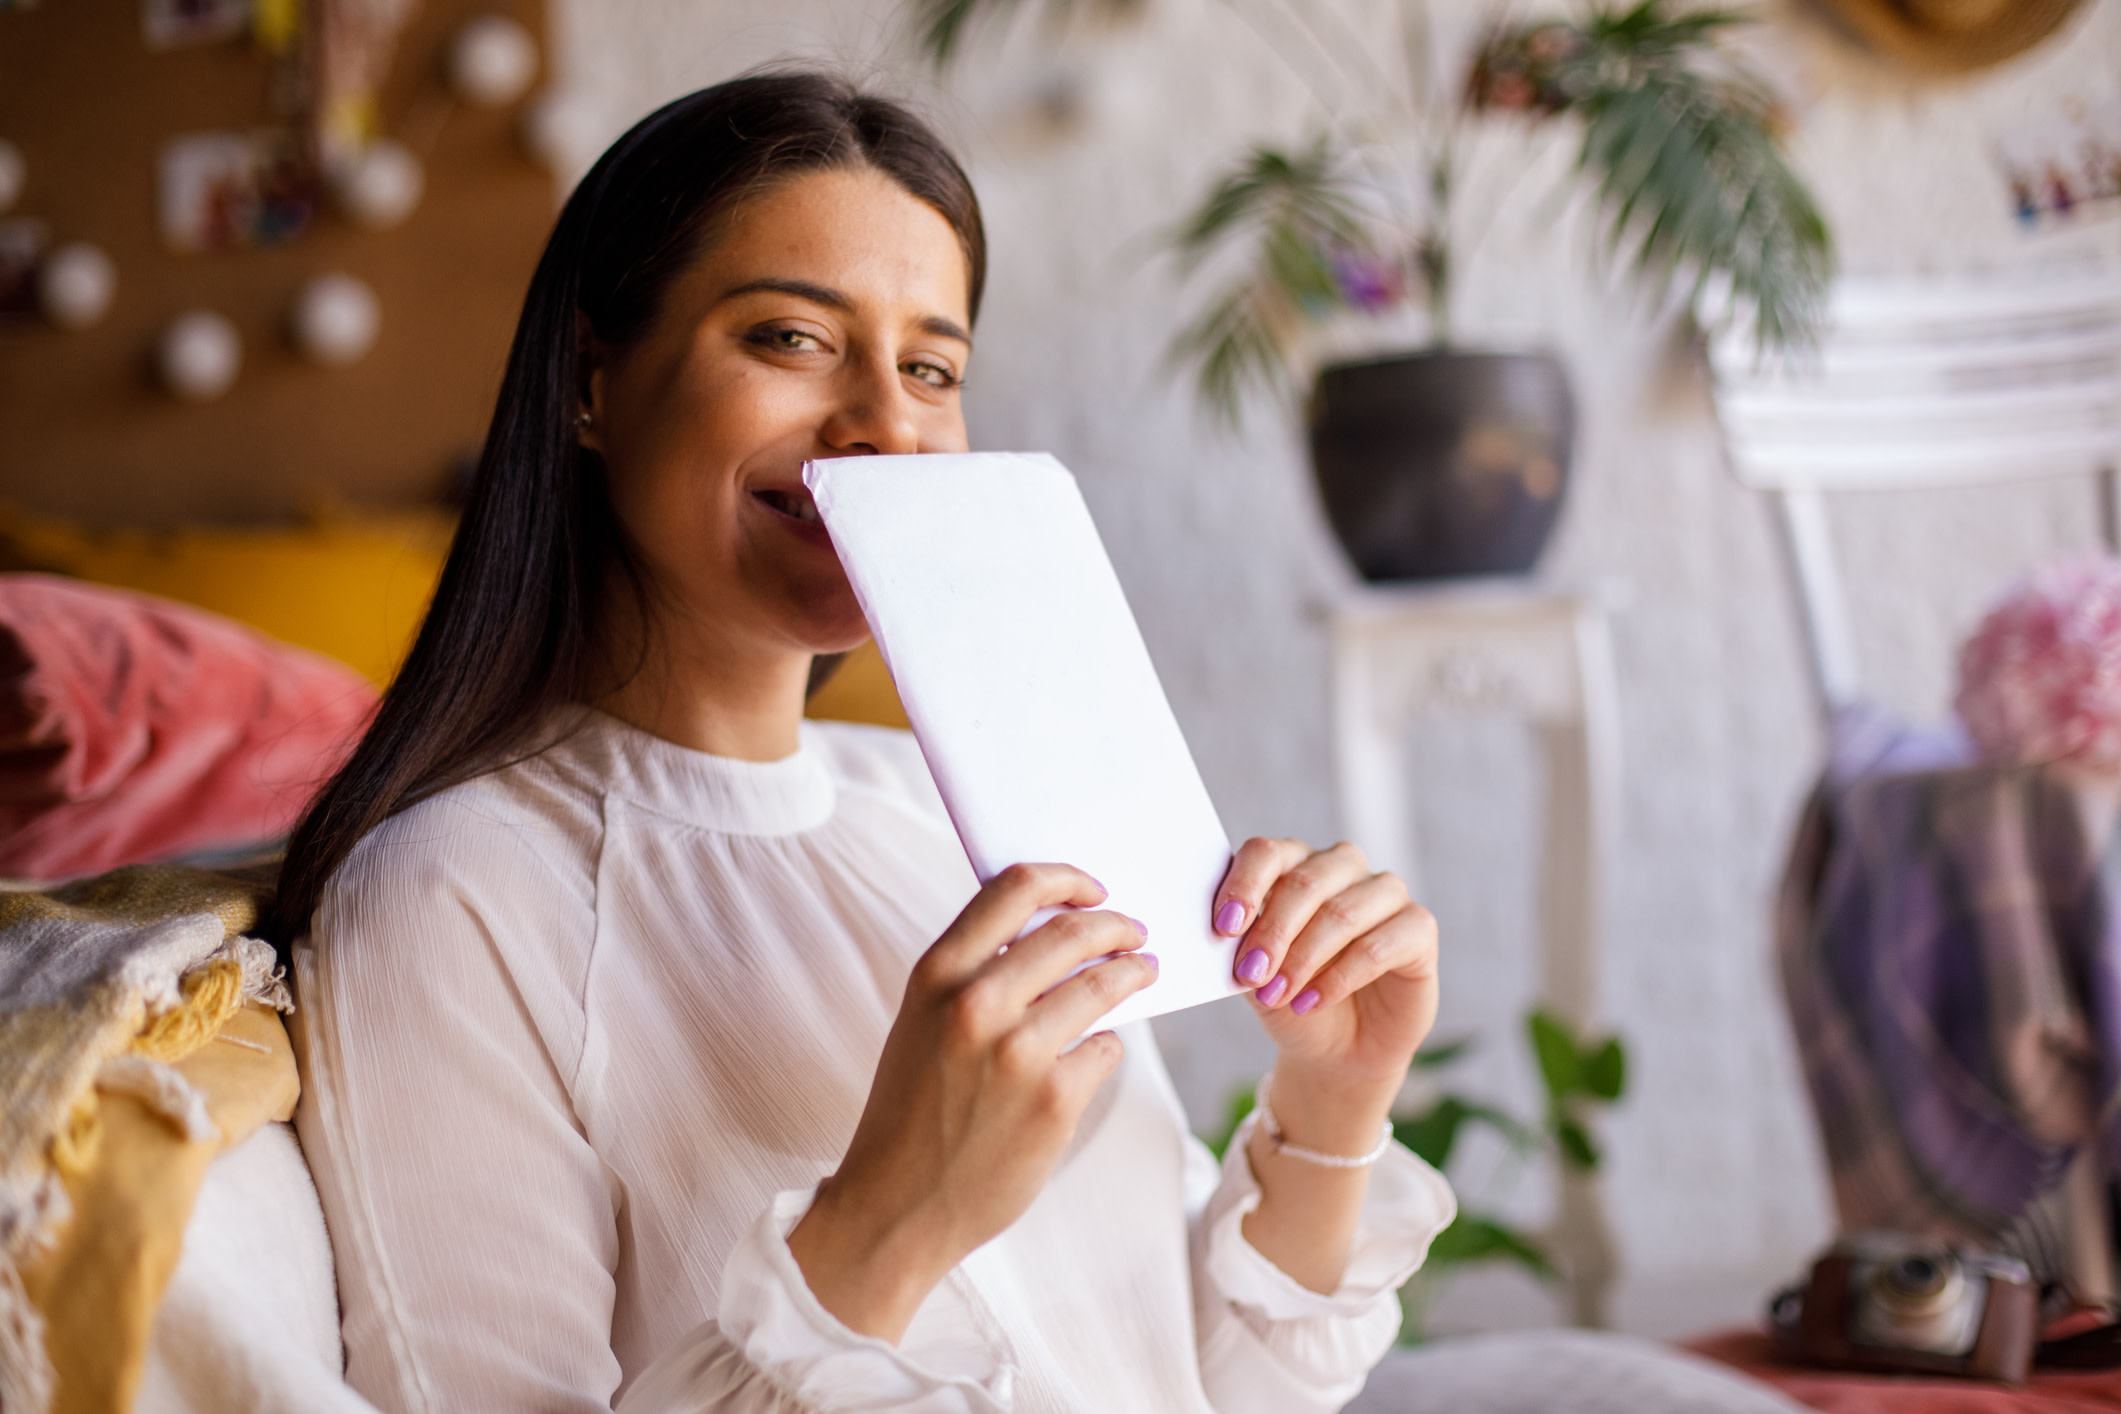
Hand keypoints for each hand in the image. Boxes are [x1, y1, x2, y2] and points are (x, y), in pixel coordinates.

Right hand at [788, 864, 1156, 1342]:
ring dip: (1132, 975)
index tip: (1093, 888)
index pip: (1014, 888)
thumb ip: (972, 975)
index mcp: (937, 975)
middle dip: (1116, 927)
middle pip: (1072, 932)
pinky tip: (1100, 1051)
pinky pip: (1104, 1050)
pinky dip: (1106, 1047)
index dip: (1066, 878)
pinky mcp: (1054, 1101)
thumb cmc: (911, 1110)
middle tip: (1134, 933)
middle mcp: (975, 1004)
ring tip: (1144, 973)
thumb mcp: (920, 1023)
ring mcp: (1018, 1053)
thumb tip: (1049, 932)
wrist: (895, 1206)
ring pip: (1103, 988)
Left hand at [1216, 838, 1438, 1089]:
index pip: (1268, 854)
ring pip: (1342, 912)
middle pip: (1305, 881)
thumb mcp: (1255, 978)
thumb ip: (1240, 949)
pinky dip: (1340, 977)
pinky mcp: (1419, 929)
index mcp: (1295, 863)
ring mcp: (1385, 895)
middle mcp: (1342, 868)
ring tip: (1277, 995)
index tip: (1223, 927)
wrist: (1336, 1050)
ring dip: (1303, 958)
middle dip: (1273, 932)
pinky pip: (1379, 945)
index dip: (1244, 886)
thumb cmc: (1291, 1000)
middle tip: (1250, 975)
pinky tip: (1313, 1001)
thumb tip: (1224, 934)